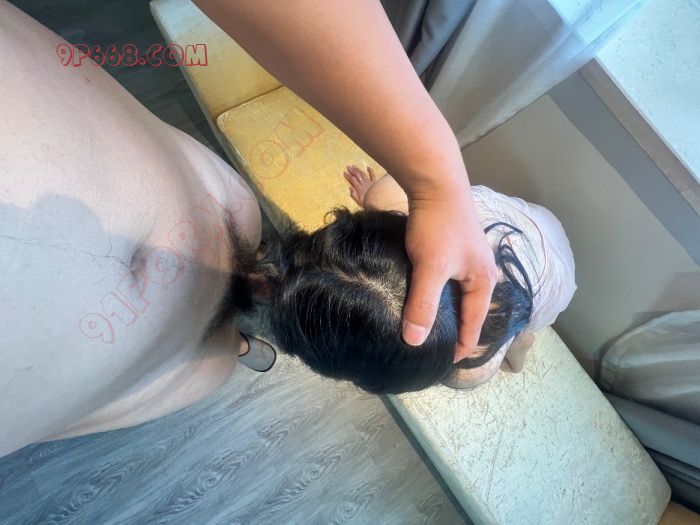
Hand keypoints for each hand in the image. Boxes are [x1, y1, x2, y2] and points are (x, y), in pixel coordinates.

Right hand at [343, 165, 375, 207]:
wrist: (378, 202)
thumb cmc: (368, 203)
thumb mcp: (359, 202)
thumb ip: (354, 195)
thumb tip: (350, 187)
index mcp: (359, 188)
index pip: (352, 180)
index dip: (348, 176)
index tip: (344, 172)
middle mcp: (364, 184)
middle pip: (357, 175)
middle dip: (352, 171)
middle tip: (348, 167)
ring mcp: (369, 182)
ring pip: (363, 174)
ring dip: (358, 170)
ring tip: (354, 166)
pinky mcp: (375, 182)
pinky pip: (373, 175)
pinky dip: (370, 171)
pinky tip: (368, 167)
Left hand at [403, 188, 496, 361]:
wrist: (435, 182)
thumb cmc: (439, 226)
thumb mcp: (431, 268)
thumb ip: (423, 304)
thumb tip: (415, 341)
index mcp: (483, 281)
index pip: (474, 325)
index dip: (460, 346)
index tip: (444, 364)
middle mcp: (480, 272)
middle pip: (468, 311)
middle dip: (454, 330)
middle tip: (434, 349)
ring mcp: (467, 259)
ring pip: (456, 294)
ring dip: (444, 310)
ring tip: (426, 327)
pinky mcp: (452, 248)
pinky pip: (447, 280)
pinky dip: (436, 292)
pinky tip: (420, 296)